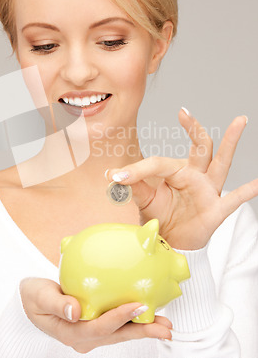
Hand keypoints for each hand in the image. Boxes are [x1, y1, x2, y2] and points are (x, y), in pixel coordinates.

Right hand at [19, 277, 171, 352]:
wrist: (28, 302)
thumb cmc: (33, 297)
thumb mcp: (39, 297)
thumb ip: (57, 304)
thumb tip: (76, 310)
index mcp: (71, 332)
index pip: (100, 327)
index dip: (121, 317)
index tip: (138, 305)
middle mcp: (84, 338)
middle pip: (117, 335)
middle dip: (143, 332)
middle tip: (165, 328)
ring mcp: (90, 334)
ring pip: (120, 332)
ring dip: (142, 328)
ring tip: (164, 325)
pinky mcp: (93, 326)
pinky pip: (116, 325)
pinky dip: (132, 320)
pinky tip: (147, 313)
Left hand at [106, 109, 257, 249]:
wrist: (170, 244)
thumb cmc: (160, 217)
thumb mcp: (144, 201)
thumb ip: (134, 187)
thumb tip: (114, 177)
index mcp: (176, 172)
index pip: (159, 163)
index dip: (136, 170)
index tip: (114, 177)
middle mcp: (195, 176)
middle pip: (199, 147)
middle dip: (193, 129)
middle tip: (184, 113)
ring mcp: (208, 191)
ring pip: (221, 162)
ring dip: (230, 142)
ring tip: (240, 120)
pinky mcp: (216, 210)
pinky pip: (235, 199)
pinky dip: (248, 191)